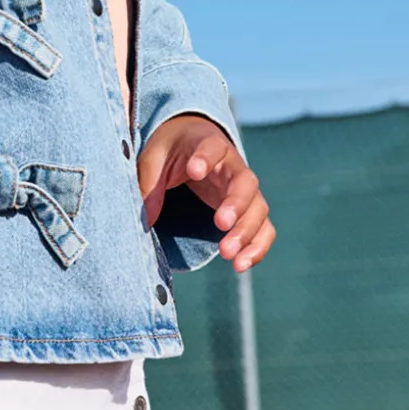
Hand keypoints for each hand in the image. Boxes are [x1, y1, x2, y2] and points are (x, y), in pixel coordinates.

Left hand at [136, 113, 275, 271]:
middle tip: (220, 223)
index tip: (194, 171)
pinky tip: (240, 265)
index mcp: (209, 144)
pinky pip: (264, 230)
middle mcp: (233, 166)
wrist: (192, 144)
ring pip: (257, 209)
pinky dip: (257, 248)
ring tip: (226, 254)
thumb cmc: (173, 148)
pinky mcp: (248, 211)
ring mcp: (244, 190)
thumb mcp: (154, 155)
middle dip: (235, 204)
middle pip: (244, 183)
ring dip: (245, 233)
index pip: (212, 147)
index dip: (206, 157)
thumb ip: (148, 183)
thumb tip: (144, 221)